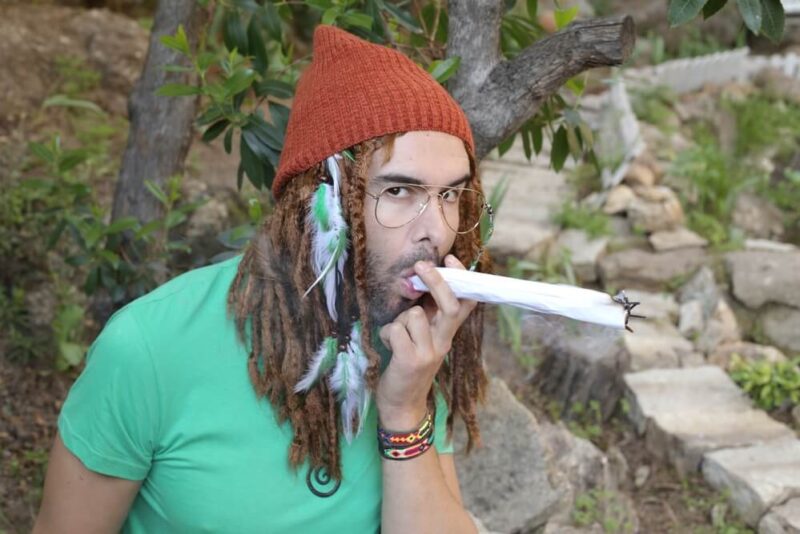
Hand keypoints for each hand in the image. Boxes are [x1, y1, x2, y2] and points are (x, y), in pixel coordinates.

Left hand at [376, 254, 476, 428]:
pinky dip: (386, 335)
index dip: (462, 278)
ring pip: (413, 314)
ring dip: (399, 320)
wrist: (402, 404)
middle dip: (436, 282)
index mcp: (447, 333)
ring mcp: (429, 351)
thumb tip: (418, 281)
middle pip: (449, 304)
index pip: (465, 302)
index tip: (449, 259)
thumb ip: (426, 315)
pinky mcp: (411, 360)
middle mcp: (444, 341)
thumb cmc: (409, 364)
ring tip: (397, 337)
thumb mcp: (424, 338)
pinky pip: (395, 330)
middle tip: (421, 266)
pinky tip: (388, 348)